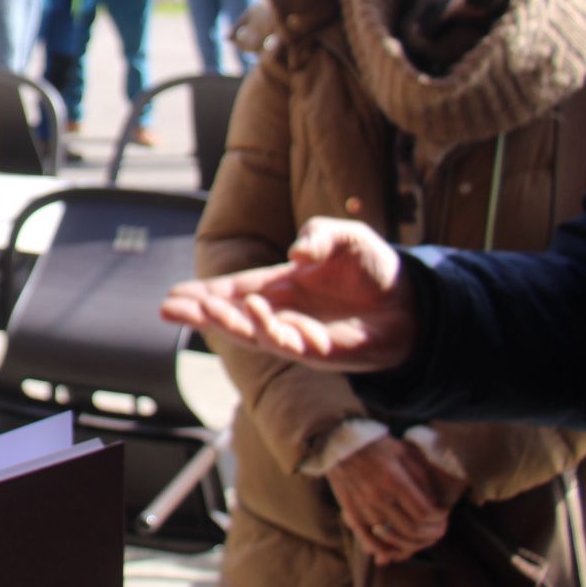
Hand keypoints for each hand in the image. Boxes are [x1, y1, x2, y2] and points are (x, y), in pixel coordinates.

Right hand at [160, 217, 415, 369]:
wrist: (415, 300)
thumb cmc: (372, 267)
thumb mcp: (344, 235)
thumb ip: (319, 235)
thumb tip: (298, 254)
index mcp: (278, 286)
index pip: (231, 292)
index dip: (202, 295)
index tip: (171, 298)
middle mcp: (282, 313)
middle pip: (232, 318)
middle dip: (201, 315)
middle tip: (170, 309)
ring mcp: (302, 335)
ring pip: (256, 336)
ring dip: (232, 324)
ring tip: (209, 309)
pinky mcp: (327, 352)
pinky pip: (295, 347)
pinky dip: (276, 334)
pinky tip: (260, 317)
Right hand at [326, 435, 450, 564]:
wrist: (340, 443)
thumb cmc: (377, 446)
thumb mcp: (405, 453)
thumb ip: (422, 479)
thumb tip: (435, 504)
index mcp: (394, 480)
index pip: (424, 513)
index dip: (440, 518)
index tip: (444, 514)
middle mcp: (378, 497)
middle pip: (412, 530)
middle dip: (431, 534)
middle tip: (438, 529)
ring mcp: (363, 507)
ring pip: (393, 539)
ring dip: (412, 544)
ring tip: (422, 537)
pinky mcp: (351, 513)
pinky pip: (369, 540)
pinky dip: (385, 550)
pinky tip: (397, 548)